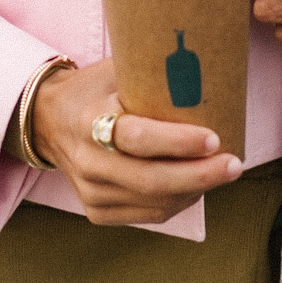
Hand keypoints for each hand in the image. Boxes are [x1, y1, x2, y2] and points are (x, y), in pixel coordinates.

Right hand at [20, 57, 241, 225]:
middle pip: (150, 180)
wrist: (48, 121)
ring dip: (195, 190)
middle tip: (234, 164)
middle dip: (200, 175)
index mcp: (88, 121)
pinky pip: (148, 215)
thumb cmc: (94, 89)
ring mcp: (90, 191)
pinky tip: (197, 186)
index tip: (214, 138)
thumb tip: (208, 67)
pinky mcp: (97, 211)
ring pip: (154, 203)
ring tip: (224, 172)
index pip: (137, 138)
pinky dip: (178, 202)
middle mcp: (87, 162)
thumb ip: (151, 75)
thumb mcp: (114, 71)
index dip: (178, 142)